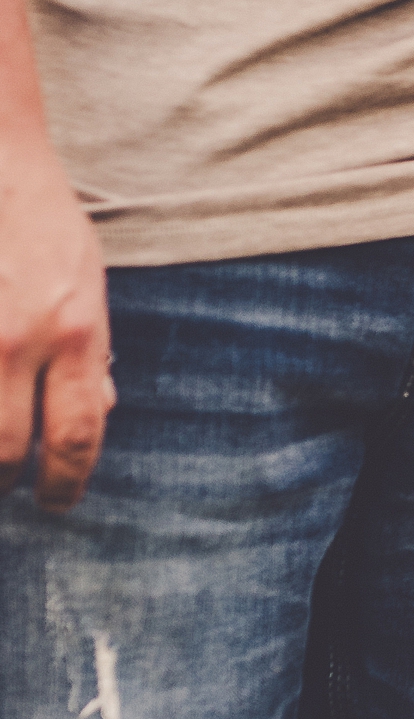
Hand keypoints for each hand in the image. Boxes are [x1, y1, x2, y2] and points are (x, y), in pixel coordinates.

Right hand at [0, 139, 111, 509]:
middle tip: (7, 484)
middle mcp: (16, 340)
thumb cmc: (35, 215)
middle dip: (5, 480)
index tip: (58, 502)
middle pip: (4, 451)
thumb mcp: (87, 278)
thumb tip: (98, 411)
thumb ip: (90, 348)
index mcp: (74, 331)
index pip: (78, 437)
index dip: (68, 483)